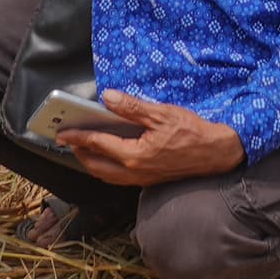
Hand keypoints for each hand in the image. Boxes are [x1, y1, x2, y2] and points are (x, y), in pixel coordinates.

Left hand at [55, 91, 245, 186]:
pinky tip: (108, 156)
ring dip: (91, 163)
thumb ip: (132, 107)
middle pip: (96, 166)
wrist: (217, 153)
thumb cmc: (192, 132)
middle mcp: (135, 172)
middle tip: (68, 140)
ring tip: (83, 148)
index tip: (62, 132)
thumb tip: (108, 98)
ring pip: (107, 175)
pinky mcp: (149, 180)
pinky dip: (107, 168)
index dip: (77, 137)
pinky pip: (119, 178)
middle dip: (79, 154)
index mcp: (134, 156)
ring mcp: (142, 179)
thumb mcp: (162, 114)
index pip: (97, 145)